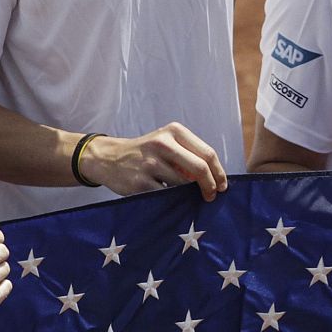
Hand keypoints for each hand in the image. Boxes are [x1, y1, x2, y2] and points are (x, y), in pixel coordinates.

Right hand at [79, 124, 227, 200]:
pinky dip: (172, 200)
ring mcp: (150, 163)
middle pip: (200, 168)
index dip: (219, 172)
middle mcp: (163, 143)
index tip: (222, 186)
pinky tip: (170, 199)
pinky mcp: (140, 182)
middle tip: (211, 196)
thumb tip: (216, 179)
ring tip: (186, 196)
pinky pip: (166, 196)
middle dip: (210, 185)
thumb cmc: (146, 153)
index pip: (207, 153)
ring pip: (184, 184)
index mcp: (174, 131)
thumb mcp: (167, 143)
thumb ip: (190, 155)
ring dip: (189, 194)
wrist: (108, 158)